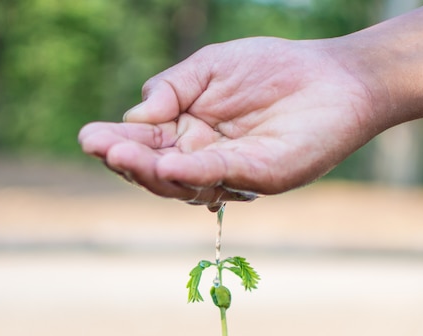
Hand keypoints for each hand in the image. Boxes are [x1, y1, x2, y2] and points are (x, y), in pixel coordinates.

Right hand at [78, 37, 381, 209]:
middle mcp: (203, 157)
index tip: (90, 138)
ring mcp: (230, 171)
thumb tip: (136, 115)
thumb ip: (171, 88)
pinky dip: (194, 172)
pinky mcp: (259, 177)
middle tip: (104, 149)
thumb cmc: (271, 68)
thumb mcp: (209, 66)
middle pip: (156, 170)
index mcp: (186, 131)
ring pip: (182, 182)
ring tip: (125, 156)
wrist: (331, 76)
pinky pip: (220, 175)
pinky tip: (171, 164)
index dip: (116, 143)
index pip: (144, 144)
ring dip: (152, 172)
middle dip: (127, 162)